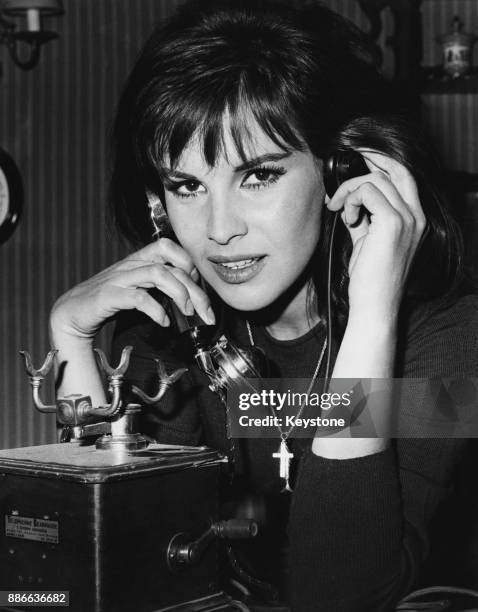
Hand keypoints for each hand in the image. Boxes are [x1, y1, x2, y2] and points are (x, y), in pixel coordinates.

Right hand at [50, 238, 214, 340]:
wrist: (72, 313)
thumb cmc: (109, 301)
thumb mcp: (138, 288)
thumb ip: (159, 286)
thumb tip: (191, 295)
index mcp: (137, 260)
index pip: (168, 247)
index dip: (189, 263)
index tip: (200, 288)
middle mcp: (129, 265)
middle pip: (171, 265)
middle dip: (195, 290)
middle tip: (207, 313)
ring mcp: (118, 279)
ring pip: (157, 274)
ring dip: (179, 294)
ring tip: (188, 313)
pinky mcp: (108, 296)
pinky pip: (138, 297)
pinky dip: (155, 310)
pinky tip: (164, 322)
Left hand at [326, 151, 425, 322]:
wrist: (374, 304)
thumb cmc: (370, 279)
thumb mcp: (366, 240)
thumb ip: (363, 218)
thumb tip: (349, 200)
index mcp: (415, 219)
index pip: (402, 177)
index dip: (379, 164)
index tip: (355, 163)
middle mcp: (416, 216)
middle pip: (397, 168)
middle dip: (369, 158)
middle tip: (344, 163)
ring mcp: (407, 218)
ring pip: (376, 178)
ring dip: (350, 189)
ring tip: (340, 210)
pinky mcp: (392, 222)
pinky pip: (367, 190)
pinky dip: (351, 199)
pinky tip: (347, 218)